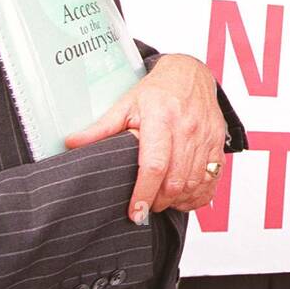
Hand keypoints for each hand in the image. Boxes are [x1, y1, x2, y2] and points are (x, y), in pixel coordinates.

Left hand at [65, 54, 225, 221]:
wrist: (191, 75)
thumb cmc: (158, 92)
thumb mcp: (126, 104)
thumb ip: (101, 128)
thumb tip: (71, 143)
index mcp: (161, 118)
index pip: (154, 164)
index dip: (144, 193)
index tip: (135, 212)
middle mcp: (187, 129)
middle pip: (175, 180)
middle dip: (159, 201)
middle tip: (145, 206)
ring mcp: (205, 138)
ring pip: (194, 183)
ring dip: (177, 201)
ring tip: (161, 201)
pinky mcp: (218, 144)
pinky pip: (211, 180)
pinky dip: (198, 196)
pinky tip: (183, 197)